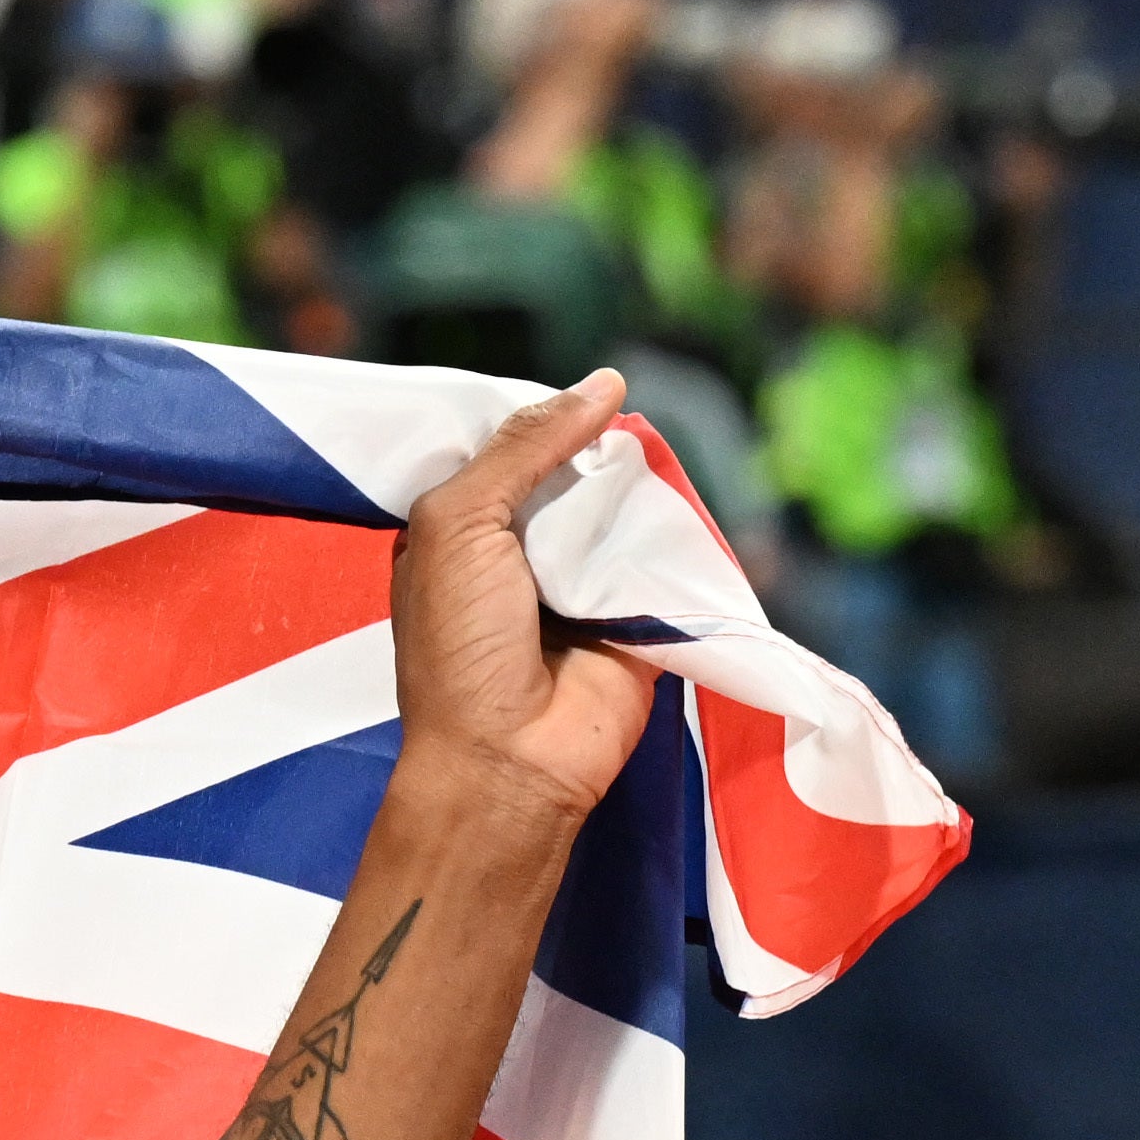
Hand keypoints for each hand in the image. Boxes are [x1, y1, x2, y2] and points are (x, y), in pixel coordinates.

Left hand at [387, 372, 658, 832]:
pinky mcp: (641, 606)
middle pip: (574, 466)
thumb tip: (603, 385)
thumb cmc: (461, 644)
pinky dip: (674, 527)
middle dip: (597, 443)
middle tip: (625, 413)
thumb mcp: (460, 524)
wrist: (512, 754)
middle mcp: (521, 547)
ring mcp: (584, 576)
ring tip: (648, 463)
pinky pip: (667, 548)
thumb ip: (520, 450)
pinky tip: (680, 501)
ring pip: (625, 500)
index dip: (542, 417)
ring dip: (639, 483)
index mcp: (462, 528)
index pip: (510, 449)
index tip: (580, 386)